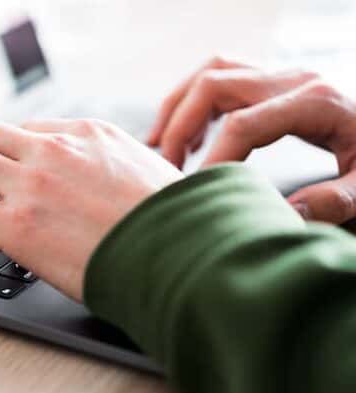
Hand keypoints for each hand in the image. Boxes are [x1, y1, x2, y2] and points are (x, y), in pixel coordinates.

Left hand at [0, 119, 181, 301]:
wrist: (181, 257)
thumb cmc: (175, 224)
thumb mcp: (152, 171)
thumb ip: (118, 165)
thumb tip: (112, 181)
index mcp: (89, 133)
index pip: (28, 129)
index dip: (14, 156)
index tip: (14, 179)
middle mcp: (55, 149)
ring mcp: (33, 184)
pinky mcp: (17, 224)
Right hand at [151, 56, 355, 223]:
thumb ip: (336, 202)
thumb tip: (284, 212)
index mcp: (316, 101)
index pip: (241, 124)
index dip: (212, 160)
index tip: (194, 193)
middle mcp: (294, 79)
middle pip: (214, 85)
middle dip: (180, 127)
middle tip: (166, 170)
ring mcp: (285, 75)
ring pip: (214, 72)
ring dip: (180, 107)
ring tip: (162, 147)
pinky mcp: (278, 82)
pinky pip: (225, 76)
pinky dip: (196, 101)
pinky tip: (190, 137)